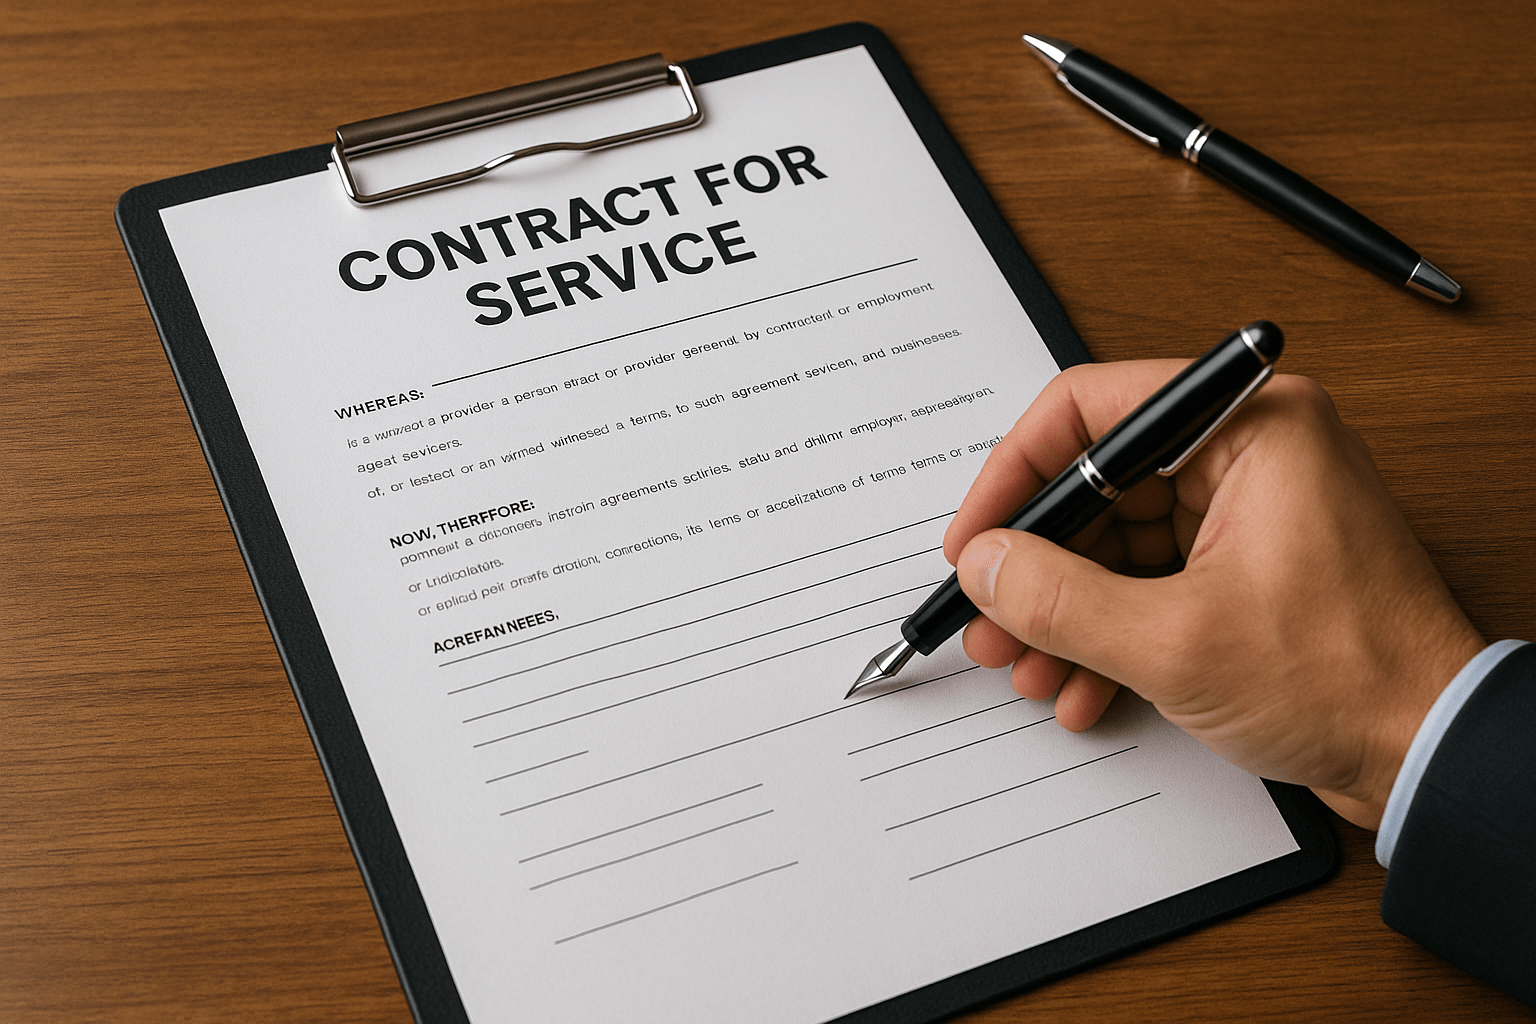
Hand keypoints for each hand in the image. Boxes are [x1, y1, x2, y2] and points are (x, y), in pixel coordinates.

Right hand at [946, 360, 1483, 828]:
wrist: (1426, 754)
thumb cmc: (1351, 678)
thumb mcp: (1175, 642)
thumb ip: (1060, 599)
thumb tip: (985, 566)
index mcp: (1249, 428)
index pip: (1092, 410)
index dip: (1015, 474)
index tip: (974, 536)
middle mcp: (1248, 454)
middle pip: (1097, 486)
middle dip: (1036, 565)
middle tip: (989, 615)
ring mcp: (1246, 512)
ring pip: (1115, 542)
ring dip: (1063, 610)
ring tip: (1026, 665)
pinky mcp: (1243, 566)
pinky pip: (1147, 581)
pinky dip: (1106, 632)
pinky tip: (1081, 686)